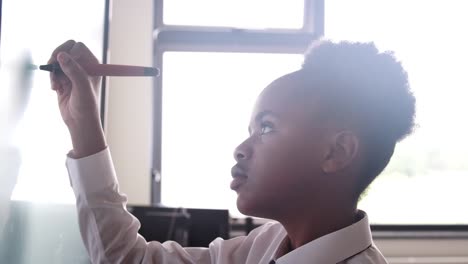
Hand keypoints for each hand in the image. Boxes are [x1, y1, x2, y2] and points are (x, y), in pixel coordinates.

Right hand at [49, 40, 105, 157]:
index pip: (78, 46)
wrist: (79, 121)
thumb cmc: (86, 105)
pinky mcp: (63, 79)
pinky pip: (52, 71)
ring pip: (56, 61)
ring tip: (56, 84)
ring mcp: (72, 72)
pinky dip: (51, 78)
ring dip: (53, 70)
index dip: (68, 51)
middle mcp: (83, 66)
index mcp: (93, 64)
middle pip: (65, 50)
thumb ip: (73, 70)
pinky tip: (55, 88)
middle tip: (52, 66)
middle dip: (56, 58)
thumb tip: (61, 55)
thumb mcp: (82, 86)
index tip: (62, 62)